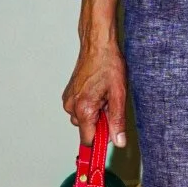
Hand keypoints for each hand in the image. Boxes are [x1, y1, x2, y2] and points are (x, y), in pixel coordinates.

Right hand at [63, 0, 127, 146]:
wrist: (97, 44)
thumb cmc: (108, 65)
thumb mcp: (119, 95)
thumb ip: (117, 121)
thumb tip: (118, 142)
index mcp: (84, 109)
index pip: (88, 141)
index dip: (101, 141)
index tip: (110, 137)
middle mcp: (72, 106)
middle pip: (87, 130)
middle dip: (100, 123)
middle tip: (111, 104)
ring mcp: (68, 100)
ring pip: (84, 119)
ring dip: (95, 114)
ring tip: (105, 95)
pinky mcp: (69, 94)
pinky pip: (80, 109)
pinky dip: (90, 106)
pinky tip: (98, 92)